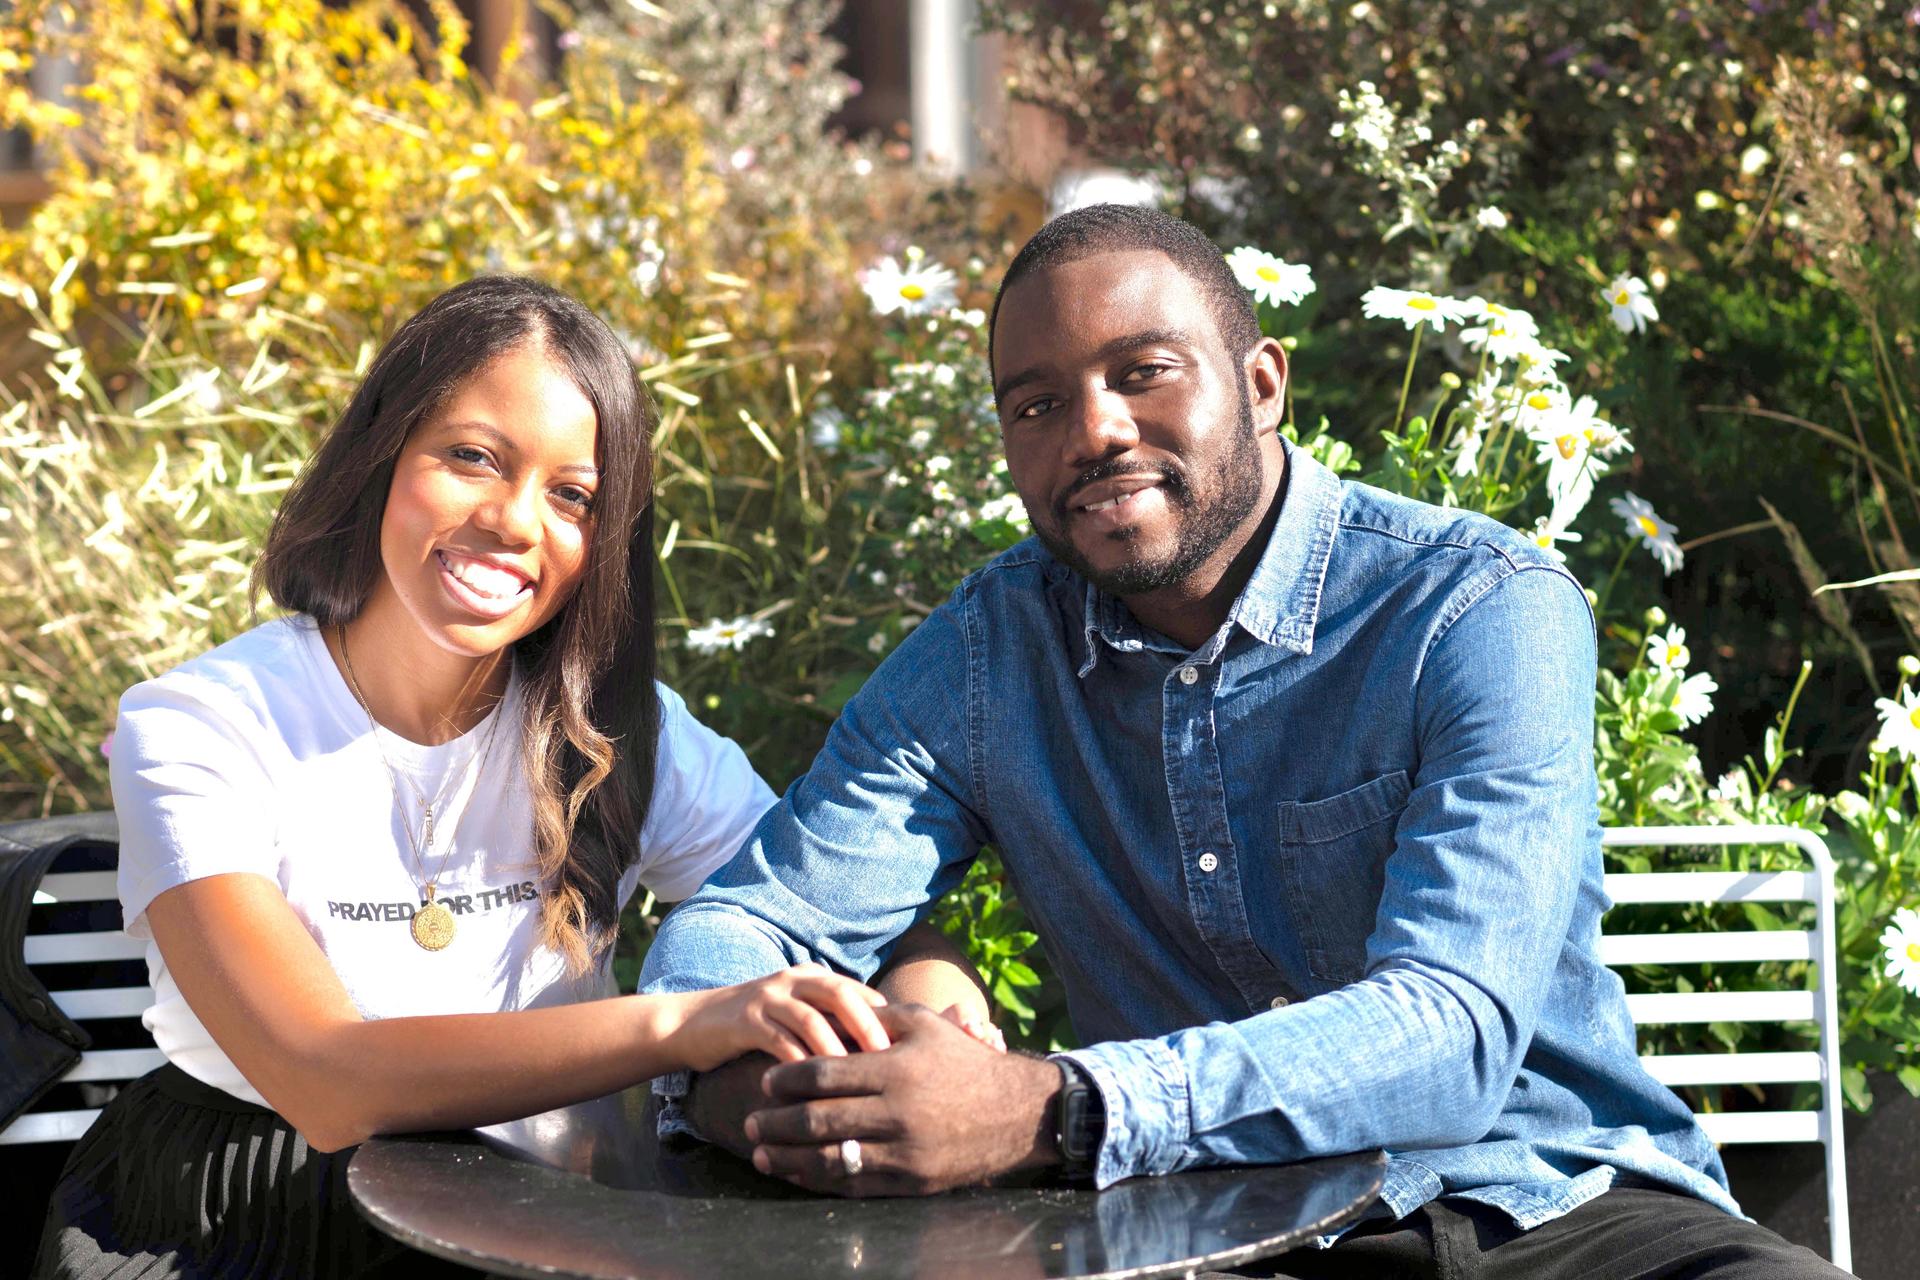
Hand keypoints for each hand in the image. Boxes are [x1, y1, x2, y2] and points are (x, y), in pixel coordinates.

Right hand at [666, 963, 889, 1072]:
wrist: (693, 1024)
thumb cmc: (756, 1028)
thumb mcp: (796, 1016)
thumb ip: (831, 1023)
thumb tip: (880, 1052)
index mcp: (812, 977)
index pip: (858, 990)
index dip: (885, 1015)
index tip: (908, 1045)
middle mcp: (793, 979)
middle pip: (840, 994)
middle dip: (867, 1025)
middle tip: (889, 1057)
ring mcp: (768, 997)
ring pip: (810, 1017)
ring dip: (835, 1047)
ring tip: (855, 1076)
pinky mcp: (745, 1020)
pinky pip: (777, 1039)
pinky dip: (797, 1062)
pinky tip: (811, 1087)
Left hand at [743, 1002, 1061, 1195]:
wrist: (1018, 1114)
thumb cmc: (966, 1062)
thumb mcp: (926, 1025)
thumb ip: (878, 1016)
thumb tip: (832, 1011)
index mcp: (896, 1069)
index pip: (825, 1075)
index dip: (789, 1079)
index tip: (767, 1082)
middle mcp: (897, 1112)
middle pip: (819, 1120)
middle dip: (777, 1123)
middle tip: (751, 1122)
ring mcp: (905, 1152)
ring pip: (831, 1159)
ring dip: (790, 1159)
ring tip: (762, 1154)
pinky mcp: (913, 1182)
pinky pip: (856, 1185)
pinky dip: (821, 1181)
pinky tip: (800, 1174)